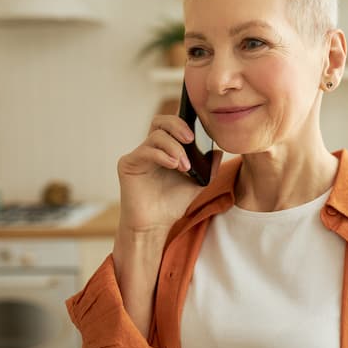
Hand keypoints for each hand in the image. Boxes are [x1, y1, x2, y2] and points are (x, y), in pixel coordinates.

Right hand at [116, 114, 222, 233]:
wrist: (155, 225)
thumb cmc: (173, 204)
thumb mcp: (198, 184)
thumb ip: (209, 168)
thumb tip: (219, 152)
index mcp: (166, 149)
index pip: (173, 125)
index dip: (185, 121)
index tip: (200, 130)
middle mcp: (151, 148)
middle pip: (161, 122)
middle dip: (178, 126)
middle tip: (191, 139)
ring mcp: (139, 155)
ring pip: (156, 135)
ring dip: (174, 147)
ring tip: (184, 166)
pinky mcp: (128, 163)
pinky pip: (145, 150)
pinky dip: (162, 155)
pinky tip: (173, 165)